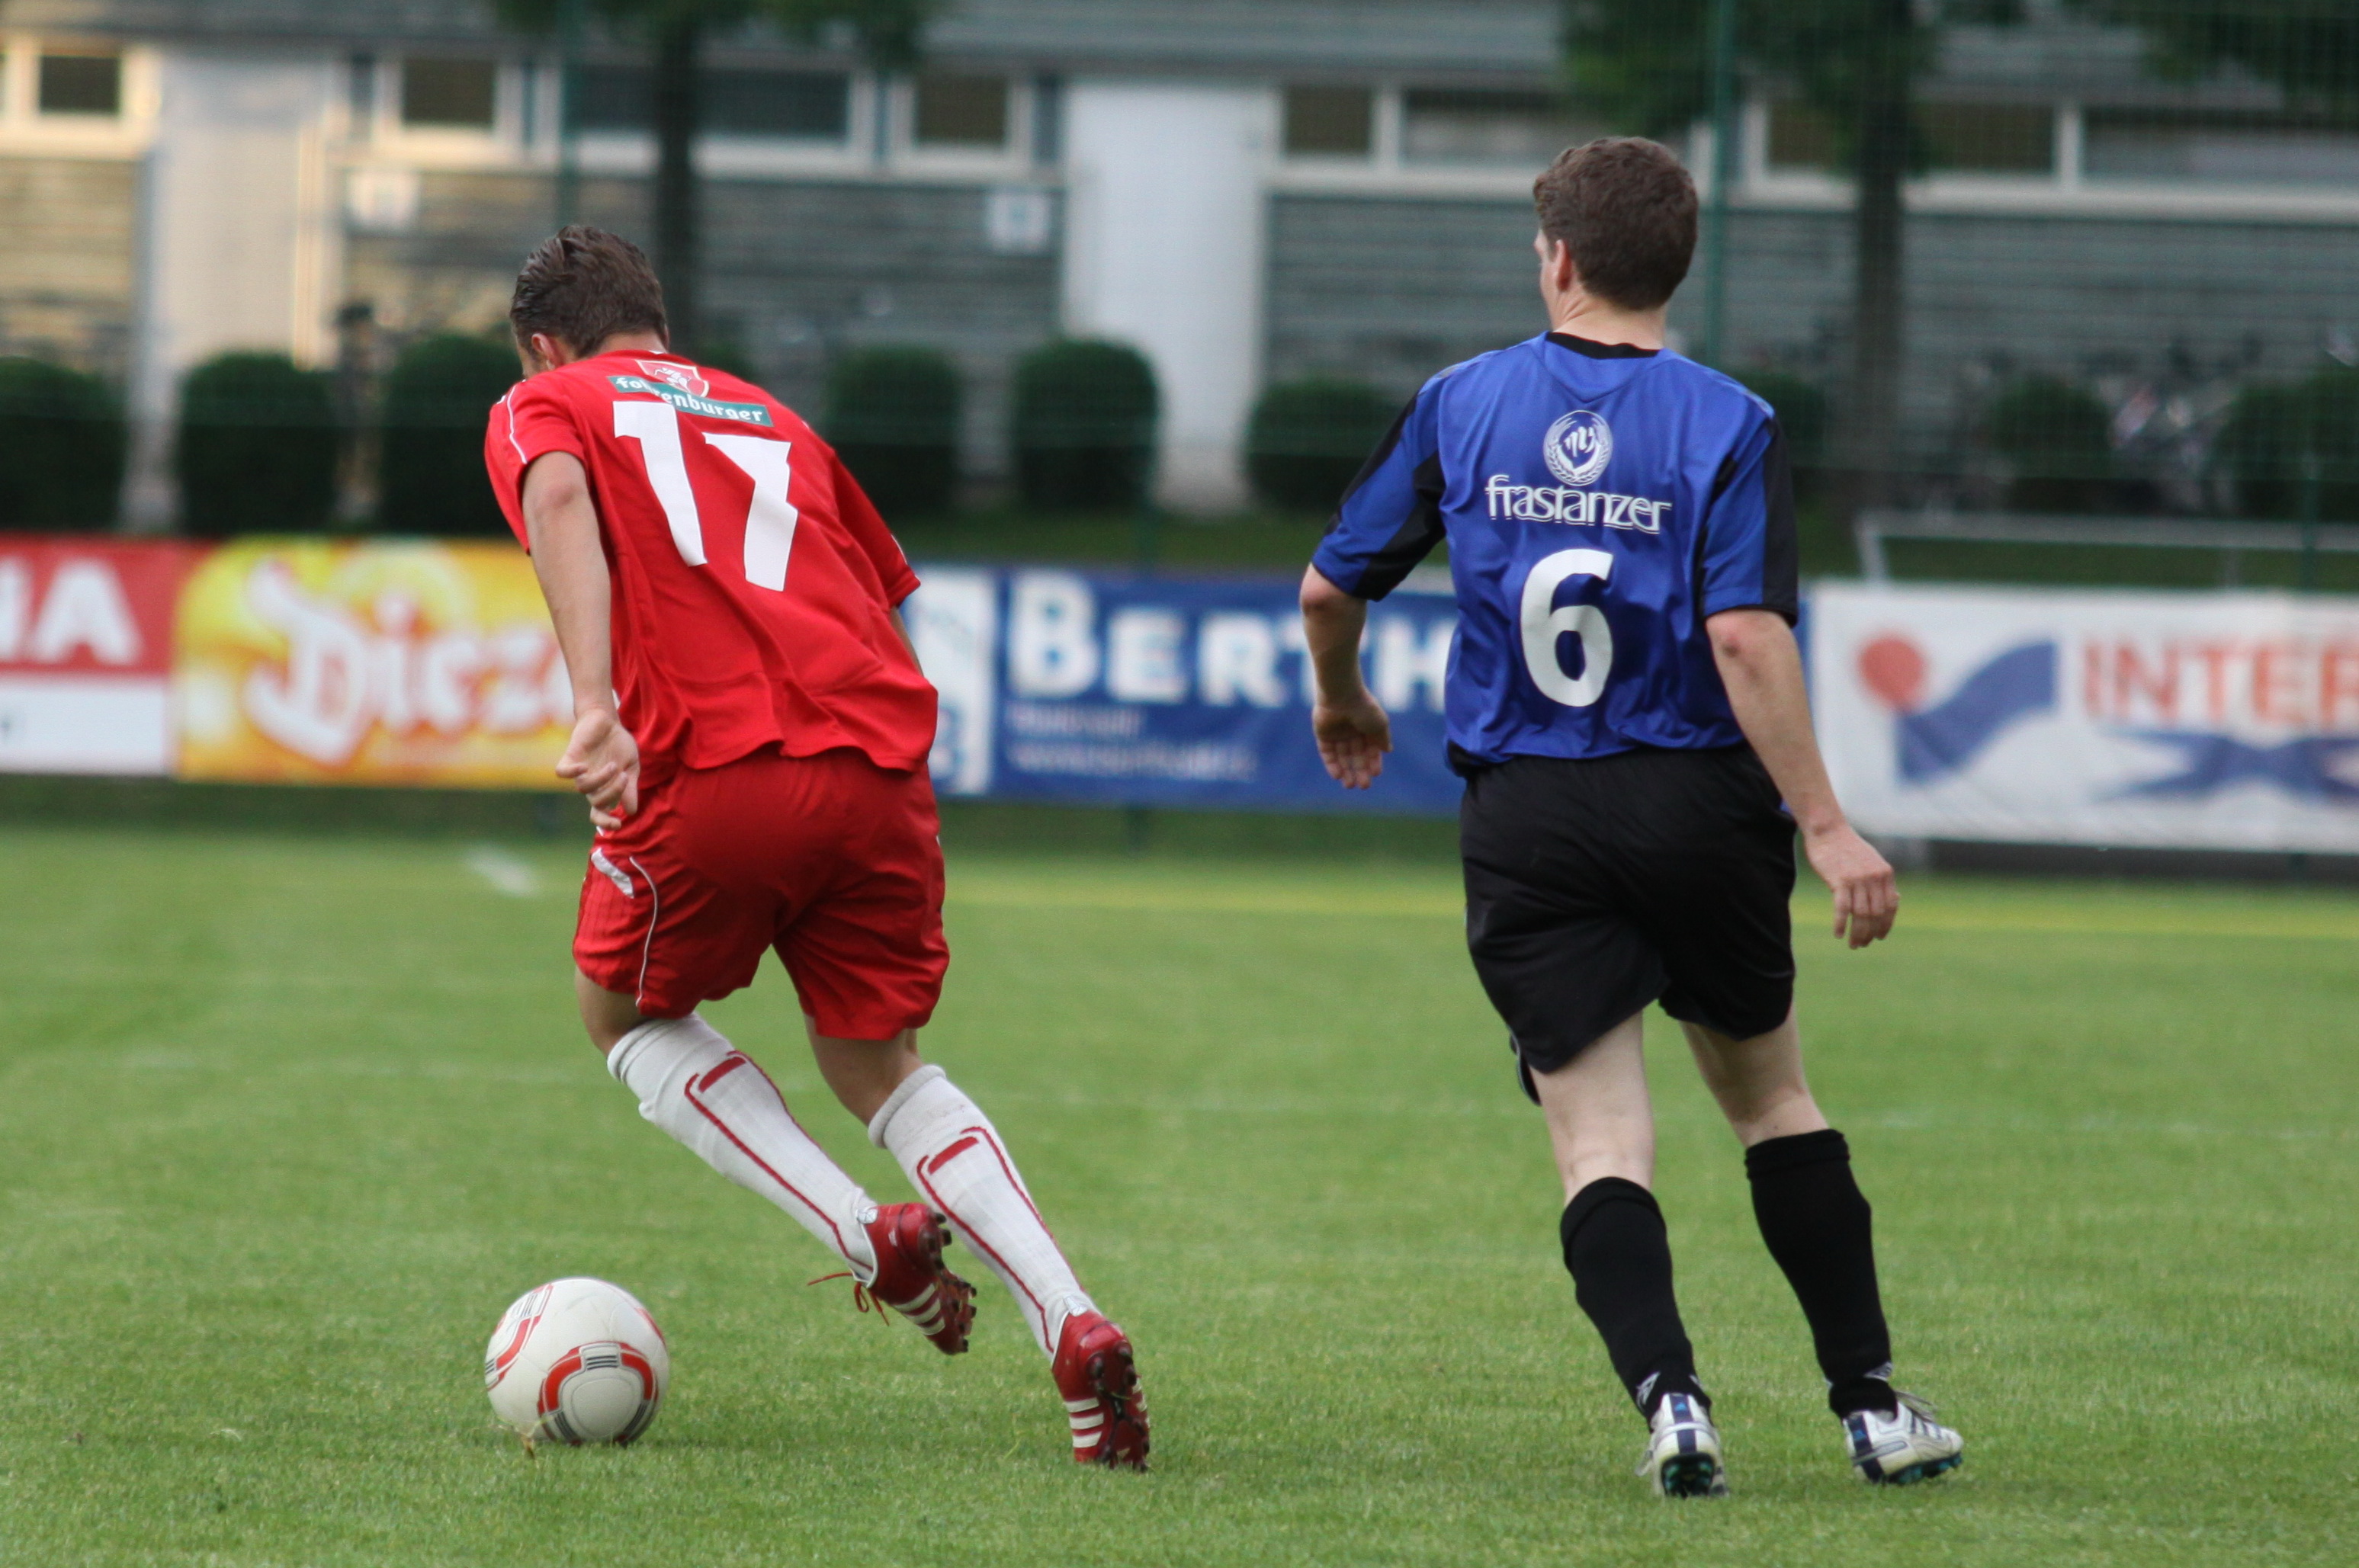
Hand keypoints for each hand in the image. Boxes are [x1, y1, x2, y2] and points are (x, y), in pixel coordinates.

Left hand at [555, 708, 639, 829]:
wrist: (608, 721)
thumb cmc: (619, 745)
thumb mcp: (631, 767)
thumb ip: (630, 787)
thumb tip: (631, 811)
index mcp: (604, 789)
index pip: (599, 812)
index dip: (605, 822)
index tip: (618, 825)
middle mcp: (590, 784)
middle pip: (595, 803)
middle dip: (612, 793)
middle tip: (624, 778)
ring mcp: (579, 772)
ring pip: (584, 788)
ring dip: (601, 779)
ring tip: (614, 765)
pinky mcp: (571, 758)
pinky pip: (562, 772)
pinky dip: (571, 772)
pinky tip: (584, 767)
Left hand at [1312, 690, 1392, 789]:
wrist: (1342, 696)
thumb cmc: (1364, 709)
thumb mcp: (1379, 725)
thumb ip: (1382, 738)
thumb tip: (1388, 750)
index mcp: (1367, 727)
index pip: (1371, 749)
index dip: (1373, 762)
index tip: (1376, 773)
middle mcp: (1352, 731)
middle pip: (1356, 755)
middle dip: (1360, 771)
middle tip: (1364, 786)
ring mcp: (1337, 733)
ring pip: (1341, 757)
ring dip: (1346, 771)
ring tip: (1349, 786)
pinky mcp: (1323, 734)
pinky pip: (1327, 752)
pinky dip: (1332, 764)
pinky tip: (1338, 775)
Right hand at [1803, 821, 1896, 948]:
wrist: (1828, 830)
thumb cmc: (1848, 847)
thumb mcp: (1872, 861)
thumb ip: (1883, 881)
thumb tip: (1895, 900)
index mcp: (1885, 873)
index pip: (1891, 906)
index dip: (1886, 925)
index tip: (1878, 937)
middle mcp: (1875, 877)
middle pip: (1876, 914)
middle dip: (1870, 933)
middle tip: (1862, 944)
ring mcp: (1858, 879)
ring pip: (1861, 915)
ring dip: (1857, 933)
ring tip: (1852, 944)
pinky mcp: (1840, 880)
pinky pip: (1843, 908)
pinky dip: (1840, 924)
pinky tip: (1838, 934)